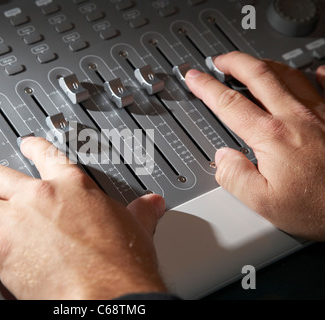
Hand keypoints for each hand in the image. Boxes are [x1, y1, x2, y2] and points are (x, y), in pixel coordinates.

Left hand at [0, 137, 166, 298]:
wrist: (108, 291)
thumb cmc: (121, 260)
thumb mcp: (136, 227)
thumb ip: (140, 212)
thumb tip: (153, 204)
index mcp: (70, 186)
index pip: (47, 156)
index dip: (34, 147)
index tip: (25, 143)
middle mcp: (38, 198)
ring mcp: (16, 223)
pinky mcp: (2, 254)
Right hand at [186, 52, 324, 240]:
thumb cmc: (318, 206)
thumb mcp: (263, 202)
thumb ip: (235, 177)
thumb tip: (223, 158)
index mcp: (272, 136)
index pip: (230, 103)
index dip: (207, 87)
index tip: (195, 78)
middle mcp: (296, 117)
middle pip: (259, 75)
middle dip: (234, 62)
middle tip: (220, 61)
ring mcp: (321, 113)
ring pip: (288, 74)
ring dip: (265, 64)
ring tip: (251, 64)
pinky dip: (316, 73)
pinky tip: (313, 71)